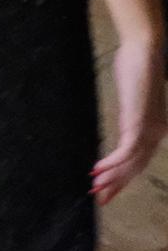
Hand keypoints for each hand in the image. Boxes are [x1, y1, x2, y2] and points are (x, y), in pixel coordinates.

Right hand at [93, 35, 166, 202]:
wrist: (145, 51)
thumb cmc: (137, 66)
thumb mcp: (134, 95)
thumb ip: (131, 111)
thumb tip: (126, 119)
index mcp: (156, 128)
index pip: (139, 160)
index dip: (123, 176)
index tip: (106, 186)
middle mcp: (156, 133)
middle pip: (136, 167)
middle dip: (117, 185)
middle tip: (100, 199)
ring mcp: (148, 129)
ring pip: (131, 164)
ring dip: (112, 179)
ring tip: (95, 189)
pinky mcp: (138, 123)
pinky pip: (126, 151)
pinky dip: (112, 163)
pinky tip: (97, 169)